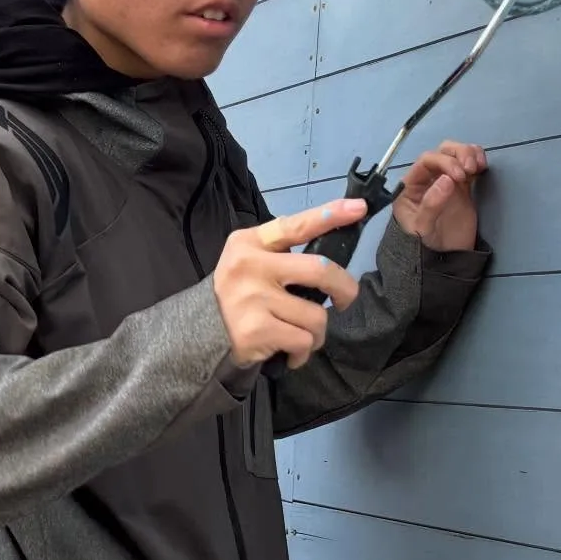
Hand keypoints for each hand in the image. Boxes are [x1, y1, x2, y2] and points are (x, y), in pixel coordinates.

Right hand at [213, 198, 365, 368]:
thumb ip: (279, 252)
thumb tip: (328, 248)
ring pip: (316, 315)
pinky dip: (303, 352)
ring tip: (301, 334)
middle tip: (345, 300)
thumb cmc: (238, 293)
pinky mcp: (256, 330)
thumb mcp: (249, 261)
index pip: (295, 225)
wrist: (200, 332)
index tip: (360, 208)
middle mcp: (250, 265)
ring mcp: (252, 298)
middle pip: (320, 270)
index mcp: (250, 242)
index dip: (330, 215)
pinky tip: (290, 352)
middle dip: (345, 288)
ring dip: (318, 332)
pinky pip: (303, 340)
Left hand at [392, 141, 485, 251]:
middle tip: (470, 169)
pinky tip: (482, 166)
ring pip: (456, 154)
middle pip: (442, 152)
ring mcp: (445, 182)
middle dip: (457, 154)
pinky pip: (469, 166)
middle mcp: (427, 180)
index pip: (426, 161)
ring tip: (477, 167)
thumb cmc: (424, 246)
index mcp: (411, 186)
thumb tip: (446, 180)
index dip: (443, 162)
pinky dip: (477, 160)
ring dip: (468, 153)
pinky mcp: (462, 188)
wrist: (441, 262)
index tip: (459, 176)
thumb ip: (431, 204)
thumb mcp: (422, 229)